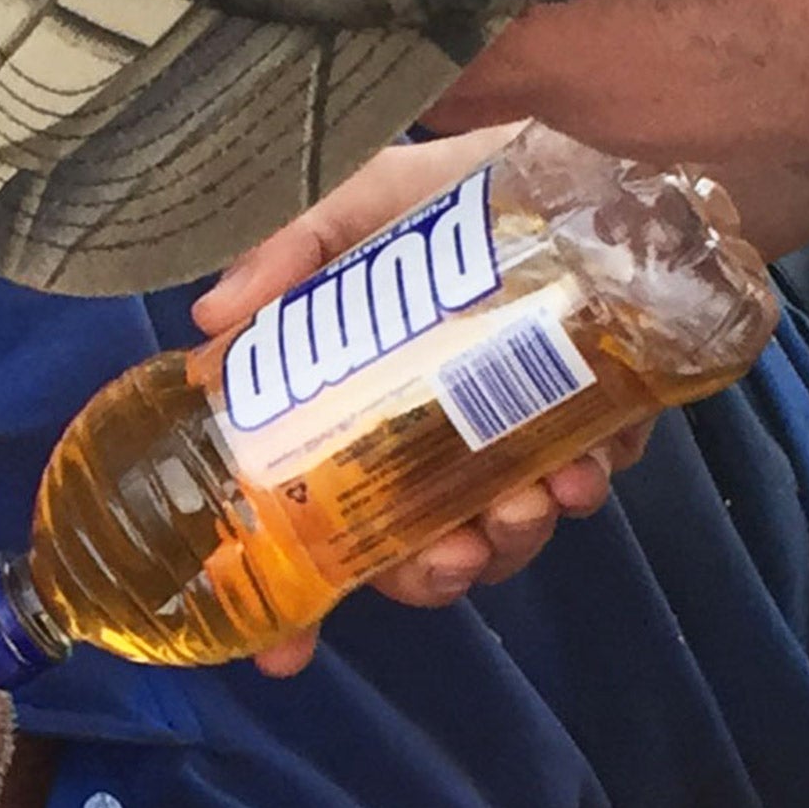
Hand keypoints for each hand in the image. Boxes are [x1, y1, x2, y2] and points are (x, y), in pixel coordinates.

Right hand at [191, 124, 653, 678]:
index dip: (293, 608)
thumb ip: (293, 253)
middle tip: (448, 555)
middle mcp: (426, 451)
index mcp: (357, 419)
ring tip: (519, 503)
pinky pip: (580, 489)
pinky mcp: (590, 431)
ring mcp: (508, 447)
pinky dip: (578, 491)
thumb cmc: (462, 190)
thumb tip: (208, 319)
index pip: (313, 534)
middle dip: (428, 576)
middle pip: (410, 559)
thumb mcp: (366, 206)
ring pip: (498, 540)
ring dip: (506, 541)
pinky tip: (579, 469)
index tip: (283, 658)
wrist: (600, 149)